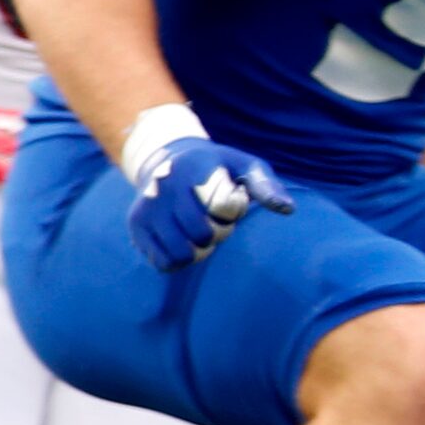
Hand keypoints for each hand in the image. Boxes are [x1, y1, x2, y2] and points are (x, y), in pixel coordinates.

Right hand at [127, 137, 290, 269]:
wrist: (166, 162)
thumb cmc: (218, 169)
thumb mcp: (245, 166)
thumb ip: (266, 185)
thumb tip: (288, 209)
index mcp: (193, 166)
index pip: (223, 206)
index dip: (235, 210)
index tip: (233, 199)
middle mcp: (164, 186)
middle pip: (203, 233)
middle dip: (220, 231)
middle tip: (217, 219)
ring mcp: (146, 208)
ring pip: (183, 252)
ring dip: (201, 249)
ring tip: (201, 231)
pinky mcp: (136, 227)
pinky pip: (165, 262)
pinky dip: (181, 259)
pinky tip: (185, 241)